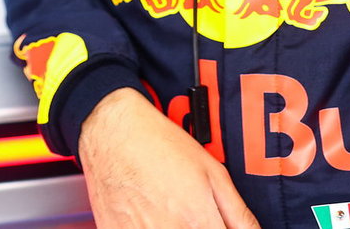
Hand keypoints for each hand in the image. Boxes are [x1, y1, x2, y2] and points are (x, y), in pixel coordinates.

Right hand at [77, 88, 259, 228]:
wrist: (111, 131)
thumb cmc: (159, 144)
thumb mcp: (212, 172)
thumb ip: (239, 215)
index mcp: (198, 222)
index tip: (219, 226)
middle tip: (194, 216)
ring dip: (175, 227)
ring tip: (171, 213)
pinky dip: (148, 228)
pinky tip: (150, 216)